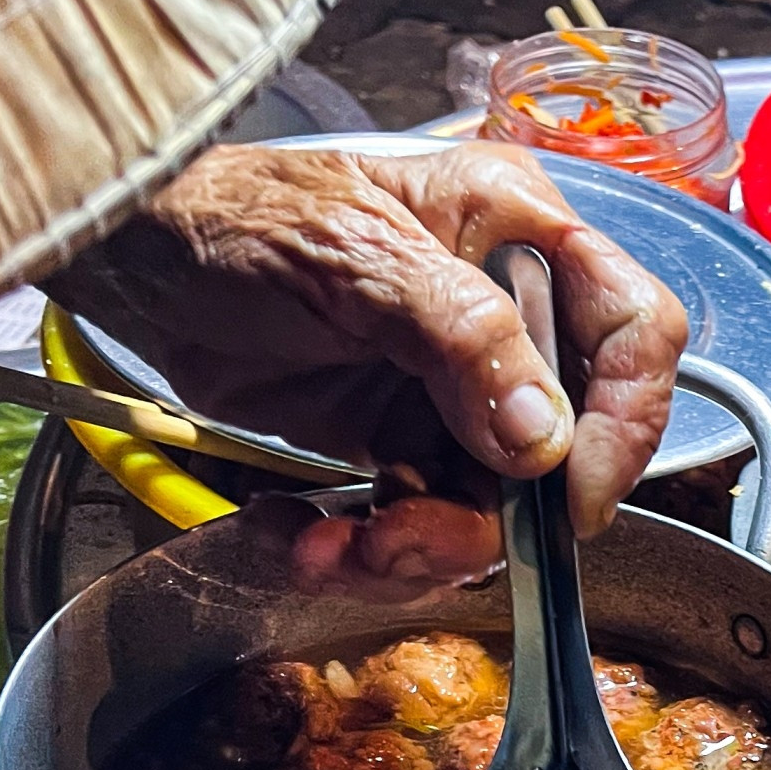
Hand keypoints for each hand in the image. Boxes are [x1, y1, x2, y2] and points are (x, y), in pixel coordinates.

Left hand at [43, 143, 688, 587]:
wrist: (134, 262)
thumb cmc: (237, 217)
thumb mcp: (351, 259)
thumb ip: (462, 337)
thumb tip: (543, 439)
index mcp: (522, 236)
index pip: (637, 332)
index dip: (623, 424)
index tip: (565, 499)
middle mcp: (508, 318)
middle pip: (567, 450)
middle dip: (487, 518)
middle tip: (405, 538)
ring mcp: (455, 390)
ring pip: (490, 510)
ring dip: (411, 550)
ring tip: (327, 546)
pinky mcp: (399, 444)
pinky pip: (417, 527)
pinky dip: (358, 552)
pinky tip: (299, 535)